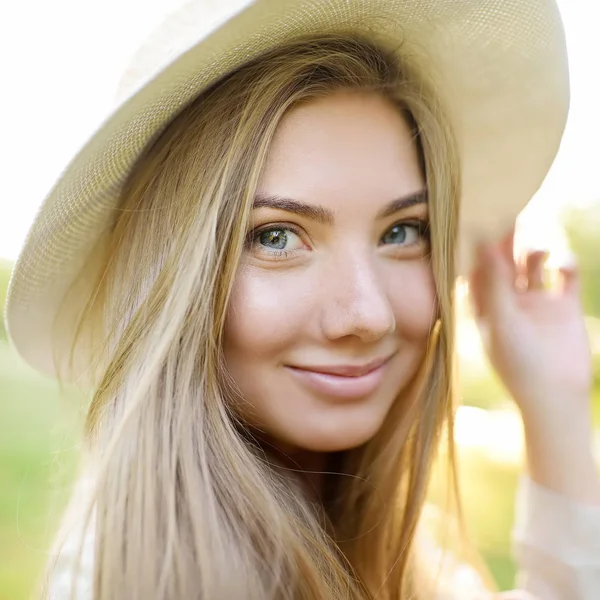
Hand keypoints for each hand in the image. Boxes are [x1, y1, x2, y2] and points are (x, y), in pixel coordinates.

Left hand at [468, 227, 591, 424]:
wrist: (556, 397)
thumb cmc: (519, 364)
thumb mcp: (502, 321)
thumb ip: (494, 283)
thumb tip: (483, 246)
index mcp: (485, 306)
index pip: (477, 270)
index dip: (477, 247)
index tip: (477, 219)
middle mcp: (508, 301)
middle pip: (505, 262)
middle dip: (506, 241)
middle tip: (507, 213)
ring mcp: (536, 302)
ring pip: (533, 264)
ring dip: (534, 250)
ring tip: (535, 249)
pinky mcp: (564, 306)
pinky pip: (565, 275)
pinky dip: (565, 263)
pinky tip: (562, 265)